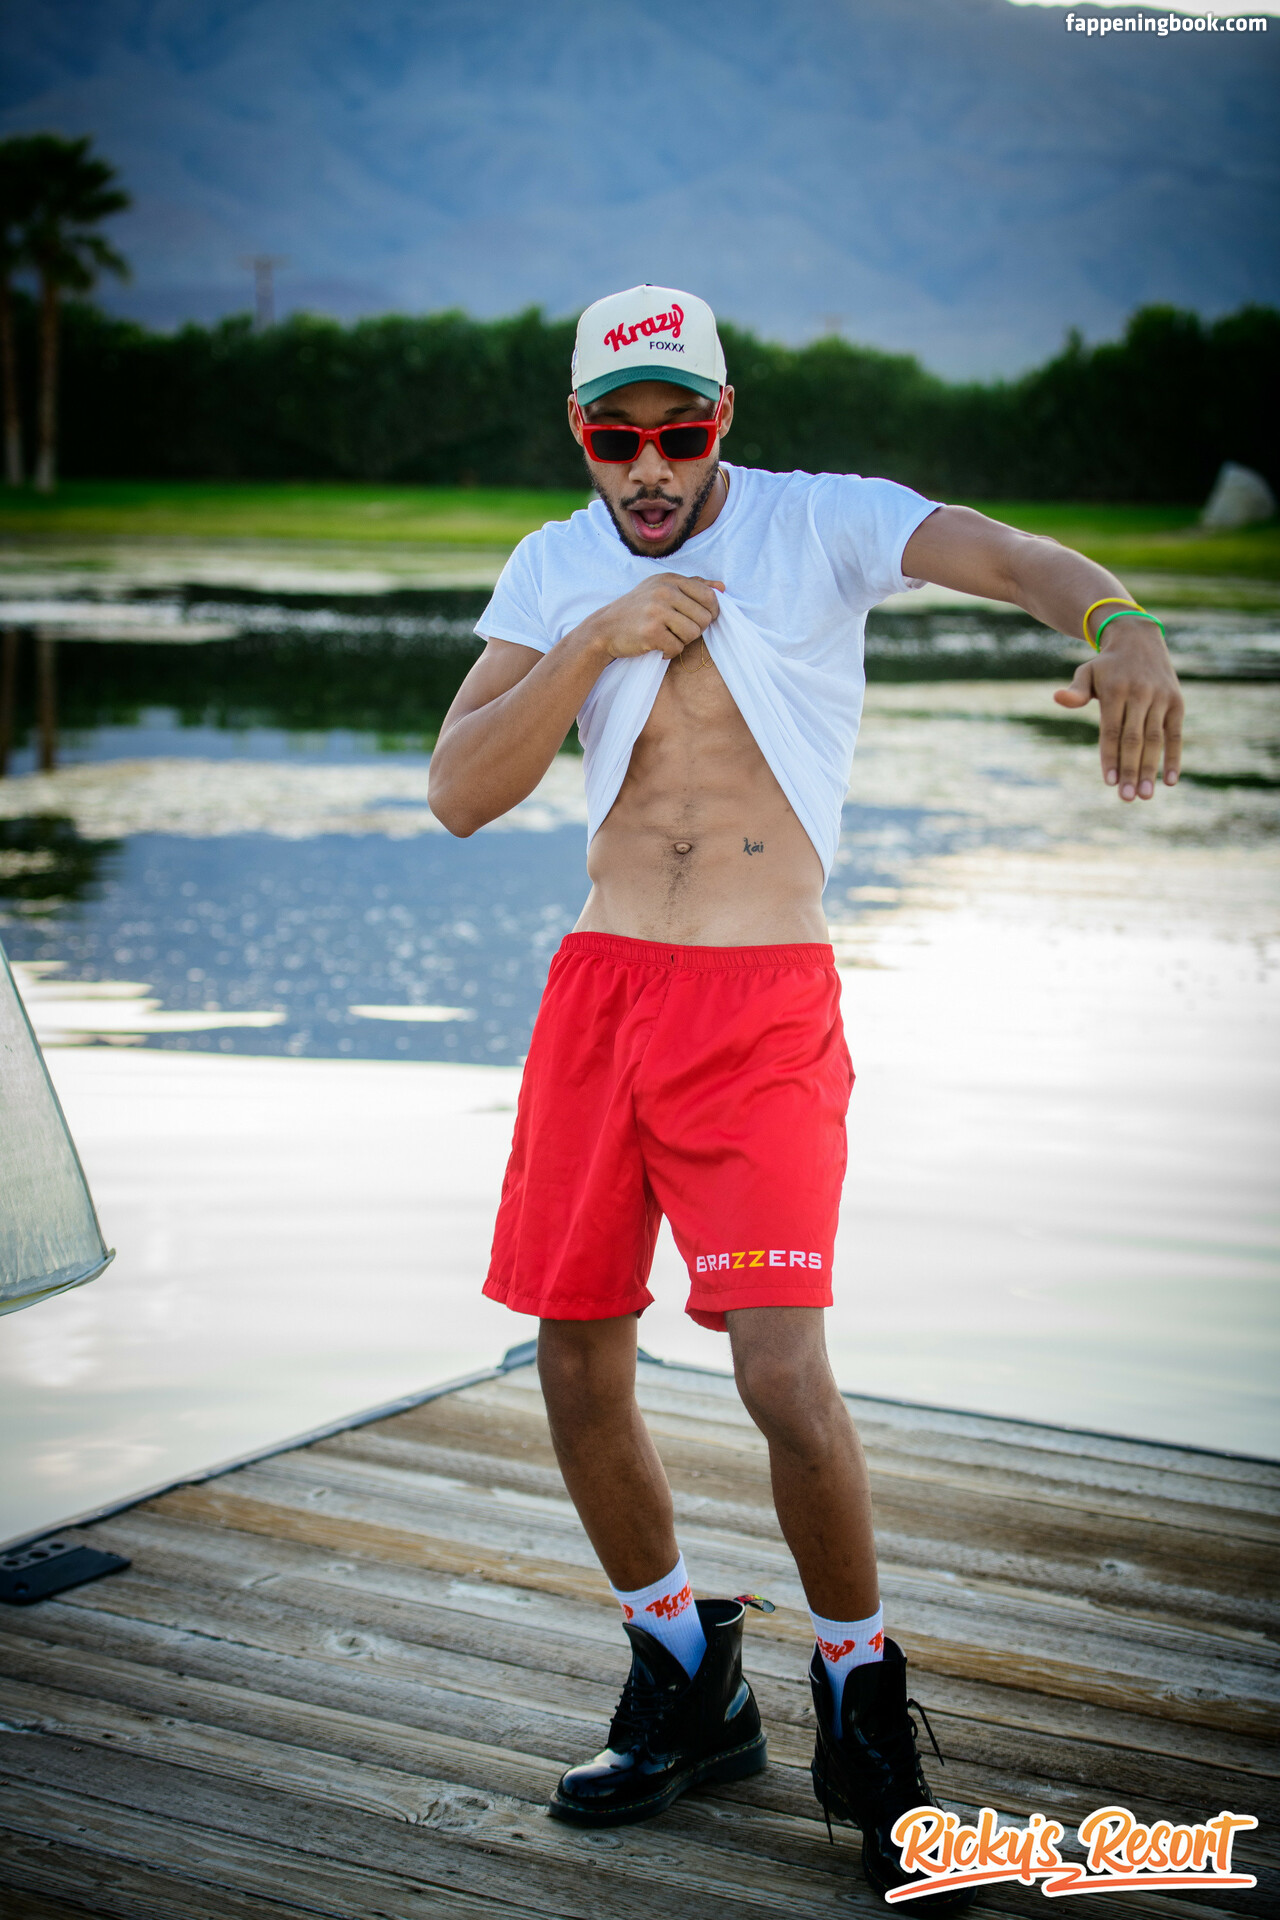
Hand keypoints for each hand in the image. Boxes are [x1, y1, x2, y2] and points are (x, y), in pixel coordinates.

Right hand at [577, 574, 723, 662]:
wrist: (605, 628)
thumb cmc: (638, 609)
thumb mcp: (661, 588)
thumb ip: (693, 585)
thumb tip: (722, 588)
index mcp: (670, 579)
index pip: (709, 596)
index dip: (711, 613)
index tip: (700, 620)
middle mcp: (664, 591)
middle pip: (704, 618)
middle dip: (695, 630)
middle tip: (677, 631)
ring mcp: (657, 611)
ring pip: (693, 634)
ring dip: (682, 641)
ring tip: (667, 637)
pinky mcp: (650, 632)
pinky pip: (677, 648)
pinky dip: (669, 652)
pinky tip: (657, 646)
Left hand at [1054, 617, 1183, 800]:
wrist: (1139, 639)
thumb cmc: (1106, 666)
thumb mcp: (1087, 672)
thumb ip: (1076, 691)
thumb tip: (1058, 698)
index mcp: (1114, 690)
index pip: (1111, 731)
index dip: (1110, 757)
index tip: (1109, 782)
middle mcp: (1140, 694)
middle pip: (1134, 739)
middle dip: (1130, 770)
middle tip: (1127, 797)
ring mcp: (1160, 698)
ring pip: (1155, 740)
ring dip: (1150, 769)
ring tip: (1144, 795)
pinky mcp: (1177, 703)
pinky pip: (1176, 734)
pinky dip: (1174, 757)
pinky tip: (1169, 781)